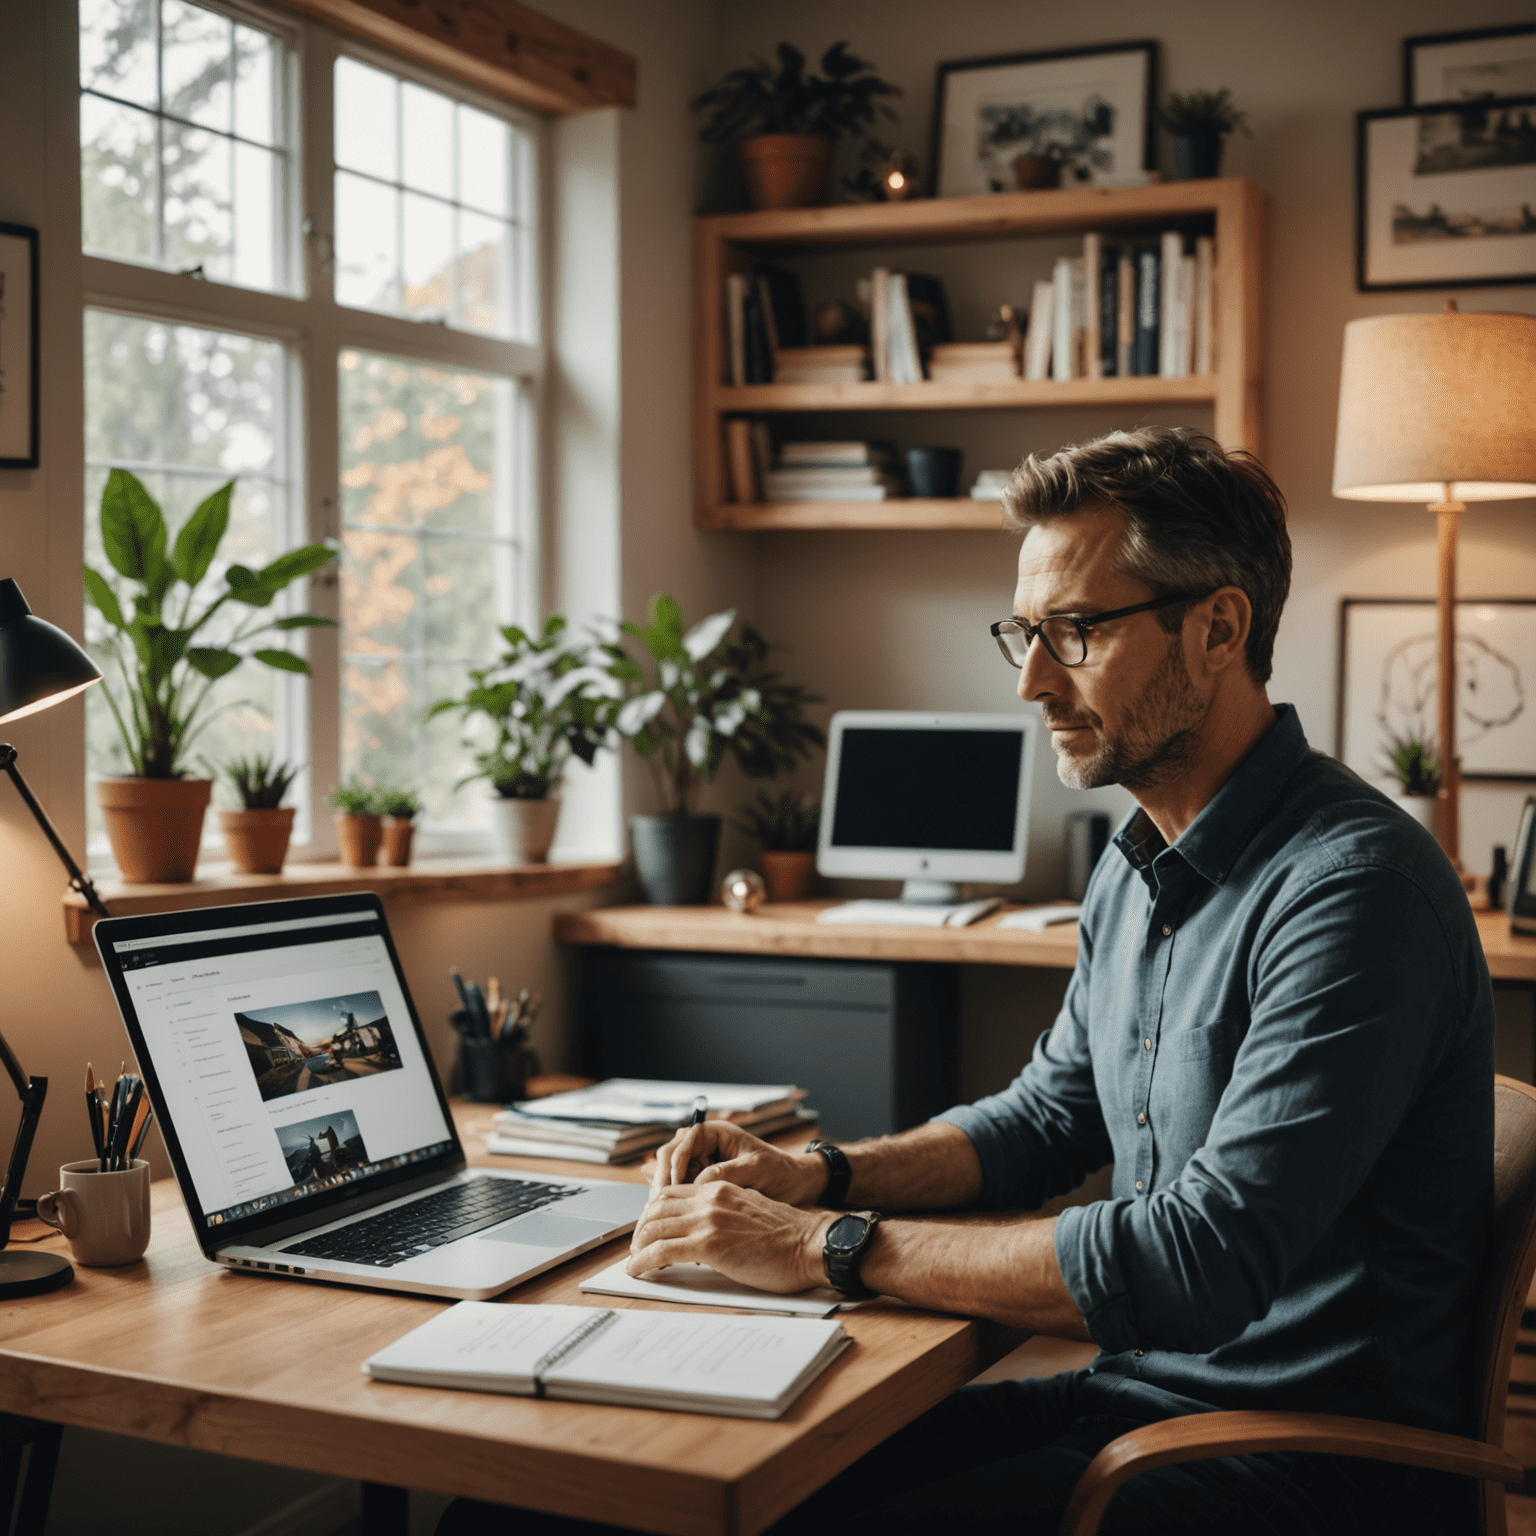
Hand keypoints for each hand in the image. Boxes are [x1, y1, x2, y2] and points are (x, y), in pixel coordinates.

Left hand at [626, 1180, 833, 1293]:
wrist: (809, 1244)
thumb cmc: (787, 1236)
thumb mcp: (749, 1210)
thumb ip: (725, 1211)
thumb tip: (706, 1227)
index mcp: (720, 1187)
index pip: (672, 1192)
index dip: (654, 1210)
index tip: (649, 1227)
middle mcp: (710, 1199)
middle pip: (657, 1207)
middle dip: (641, 1228)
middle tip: (637, 1246)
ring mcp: (708, 1220)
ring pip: (654, 1227)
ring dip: (638, 1245)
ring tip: (634, 1261)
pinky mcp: (709, 1245)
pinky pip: (662, 1251)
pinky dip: (643, 1261)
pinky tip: (637, 1270)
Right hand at [650, 1122, 827, 1203]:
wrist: (798, 1188)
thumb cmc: (781, 1171)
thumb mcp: (756, 1168)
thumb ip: (727, 1172)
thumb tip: (697, 1184)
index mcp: (715, 1133)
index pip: (681, 1143)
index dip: (673, 1164)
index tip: (669, 1186)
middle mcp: (704, 1147)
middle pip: (668, 1160)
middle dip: (662, 1183)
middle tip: (657, 1207)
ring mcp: (701, 1167)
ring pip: (670, 1179)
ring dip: (664, 1199)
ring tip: (660, 1220)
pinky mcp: (703, 1187)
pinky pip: (681, 1195)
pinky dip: (675, 1209)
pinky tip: (673, 1227)